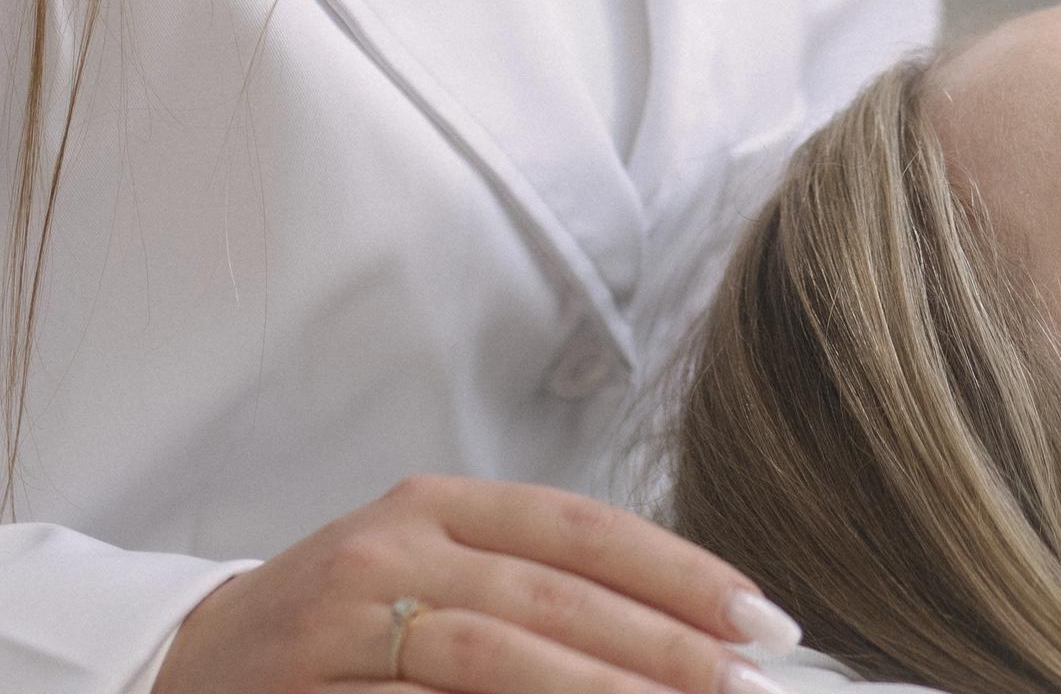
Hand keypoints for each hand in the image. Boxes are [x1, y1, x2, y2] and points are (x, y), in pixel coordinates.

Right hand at [158, 475, 798, 693]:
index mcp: (441, 505)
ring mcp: (342, 624)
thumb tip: (677, 631)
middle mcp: (395, 549)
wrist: (181, 662)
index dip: (680, 573)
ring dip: (597, 691)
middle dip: (661, 645)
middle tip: (746, 682)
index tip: (760, 618)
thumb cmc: (337, 620)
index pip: (587, 529)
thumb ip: (538, 589)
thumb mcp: (434, 573)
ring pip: (495, 656)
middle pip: (555, 596)